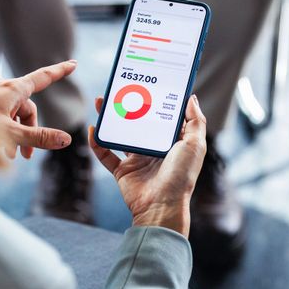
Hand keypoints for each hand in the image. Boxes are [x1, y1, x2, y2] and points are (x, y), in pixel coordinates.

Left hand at [0, 61, 76, 158]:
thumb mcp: (10, 134)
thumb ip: (38, 137)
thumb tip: (66, 139)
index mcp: (12, 89)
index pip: (43, 77)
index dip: (59, 72)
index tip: (73, 64)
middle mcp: (1, 87)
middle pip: (27, 107)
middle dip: (29, 130)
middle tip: (25, 156)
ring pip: (11, 112)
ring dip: (14, 134)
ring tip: (6, 155)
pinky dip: (0, 128)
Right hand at [89, 95, 206, 236]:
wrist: (161, 206)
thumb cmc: (181, 177)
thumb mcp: (194, 145)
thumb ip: (195, 121)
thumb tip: (191, 98)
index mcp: (172, 143)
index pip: (163, 117)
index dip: (156, 100)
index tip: (148, 82)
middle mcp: (154, 150)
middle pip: (138, 123)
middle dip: (127, 106)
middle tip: (119, 88)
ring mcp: (137, 161)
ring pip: (120, 134)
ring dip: (109, 118)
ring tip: (101, 101)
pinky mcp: (123, 172)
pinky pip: (106, 155)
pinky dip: (97, 143)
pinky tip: (93, 129)